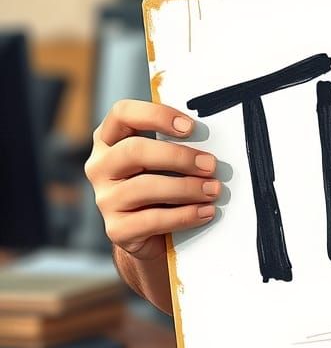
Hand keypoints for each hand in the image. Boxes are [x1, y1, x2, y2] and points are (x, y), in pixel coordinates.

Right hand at [84, 100, 220, 260]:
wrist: (153, 234)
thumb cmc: (165, 183)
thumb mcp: (166, 158)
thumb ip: (177, 141)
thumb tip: (211, 134)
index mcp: (110, 139)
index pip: (122, 114)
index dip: (156, 115)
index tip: (191, 127)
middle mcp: (101, 167)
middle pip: (134, 150)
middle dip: (178, 156)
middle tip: (210, 164)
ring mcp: (105, 199)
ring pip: (144, 187)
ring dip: (186, 187)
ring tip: (213, 190)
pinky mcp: (116, 229)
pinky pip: (152, 220)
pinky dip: (184, 215)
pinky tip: (205, 212)